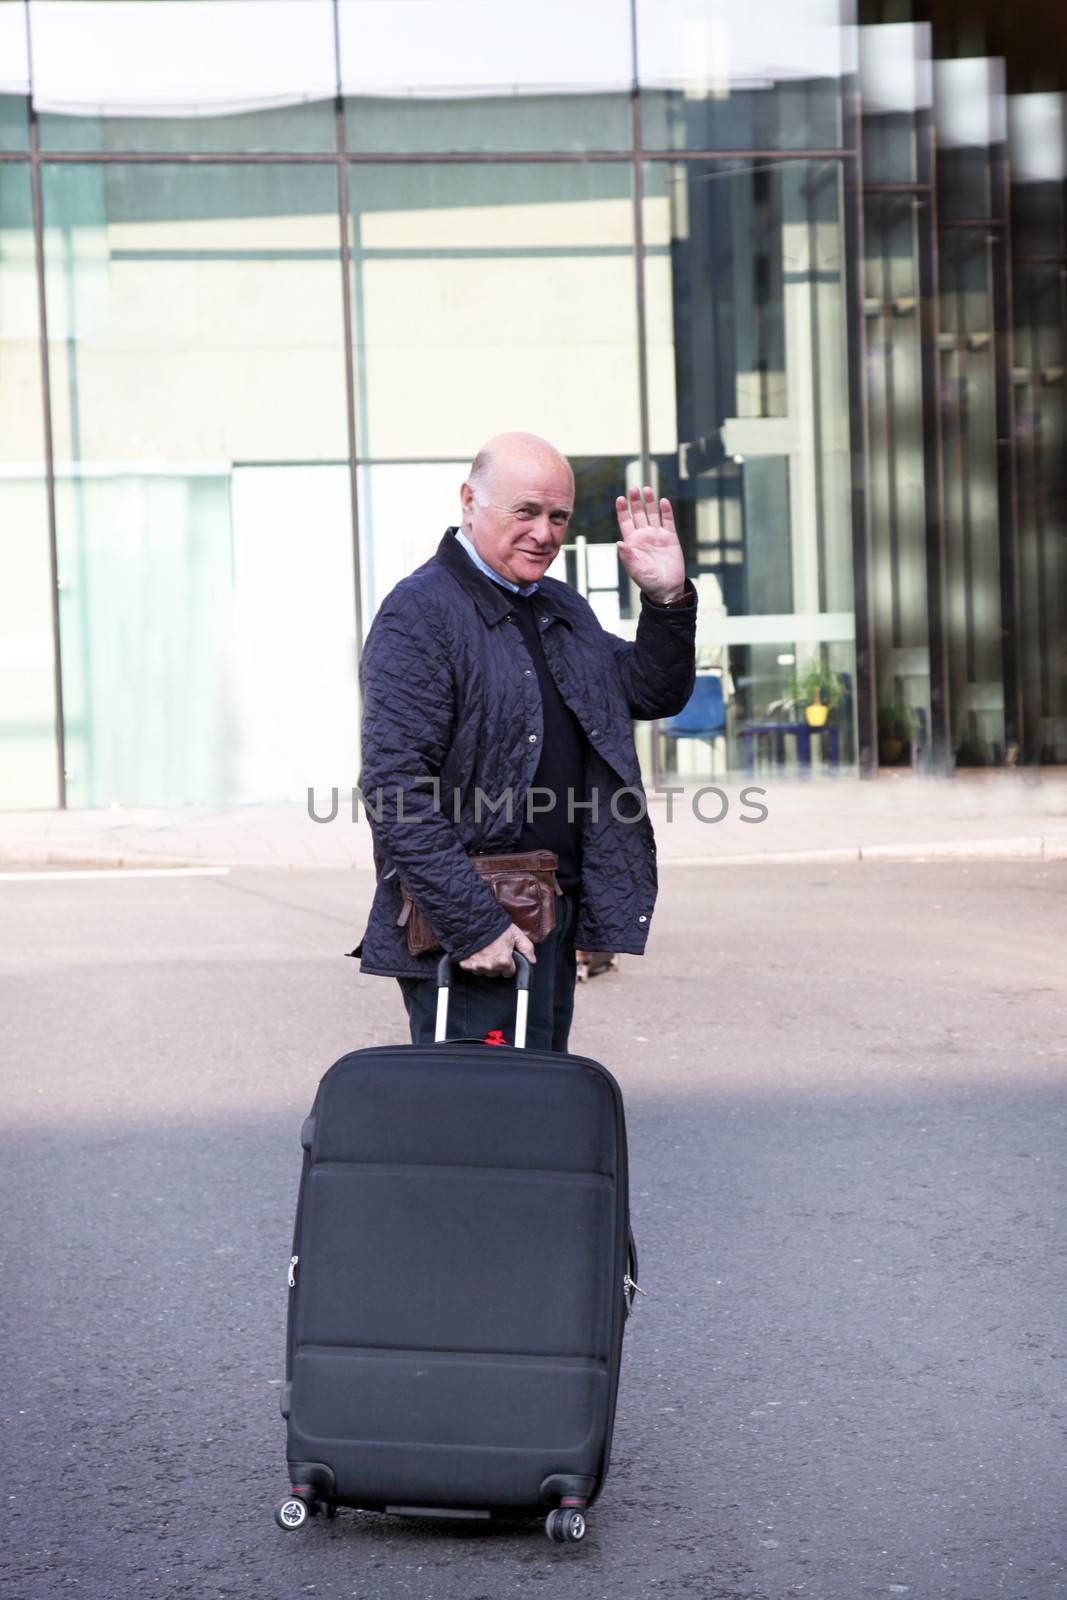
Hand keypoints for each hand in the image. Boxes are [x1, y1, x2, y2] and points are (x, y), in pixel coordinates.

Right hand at [459, 923, 536, 976]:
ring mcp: (477, 966)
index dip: (509, 964)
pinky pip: (471, 968)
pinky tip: (475, 952)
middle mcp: (490, 966)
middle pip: (496, 972)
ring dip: (484, 963)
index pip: (510, 973)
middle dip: (497, 964)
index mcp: (503, 961)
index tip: (506, 956)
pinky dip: (472, 962)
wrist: (472, 919)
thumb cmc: (493, 925)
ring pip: (483, 971)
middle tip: (495, 950)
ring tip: (484, 950)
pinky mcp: (465, 964)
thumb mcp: (515, 933)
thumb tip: (532, 960)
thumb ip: (526, 947)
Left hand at [615, 485, 685, 604]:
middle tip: (633, 489)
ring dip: (649, 502)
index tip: (620, 498)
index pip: (625, 522)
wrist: (667, 588)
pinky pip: (668, 521)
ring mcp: (657, 535)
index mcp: (632, 542)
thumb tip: (619, 542)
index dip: (623, 510)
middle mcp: (644, 535)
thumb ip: (627, 555)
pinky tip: (663, 501)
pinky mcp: (671, 538)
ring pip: (652, 514)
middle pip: (638, 514)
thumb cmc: (648, 581)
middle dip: (635, 501)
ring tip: (646, 489)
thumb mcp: (635, 569)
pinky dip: (666, 511)